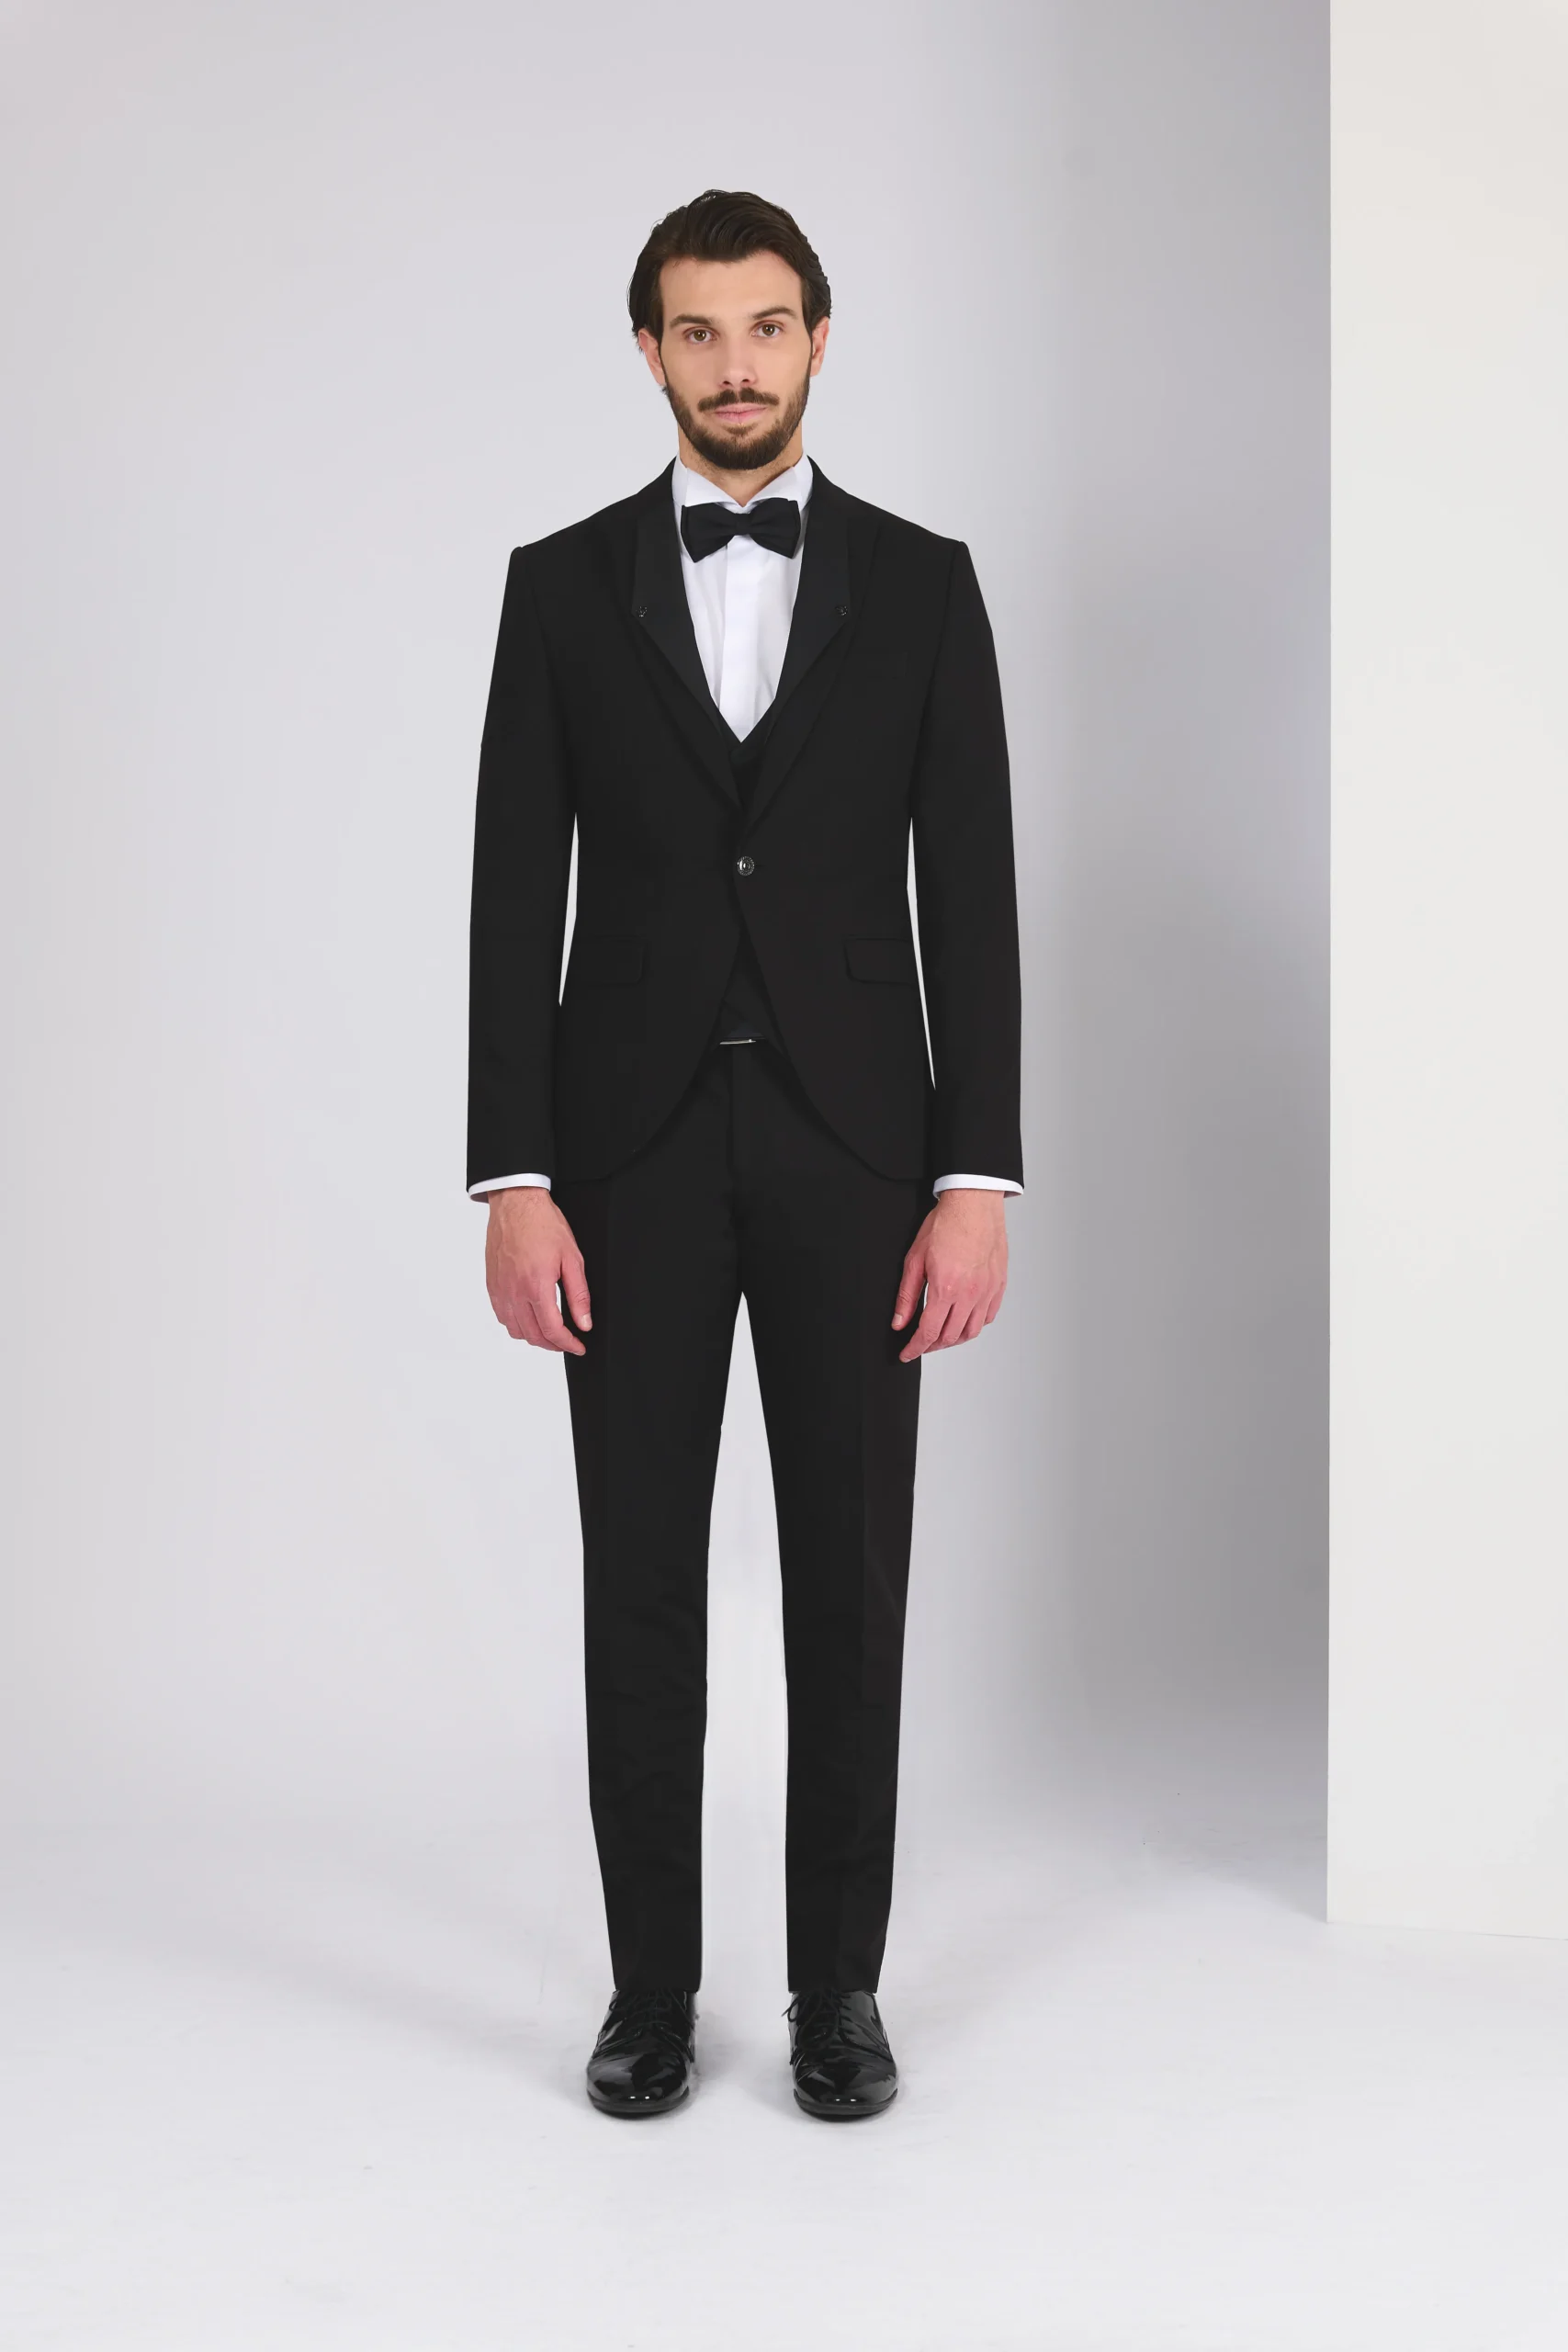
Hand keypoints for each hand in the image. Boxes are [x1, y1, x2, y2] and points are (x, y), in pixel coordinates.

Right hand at [483, 1188, 591, 1352]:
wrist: (516, 1204)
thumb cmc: (544, 1225)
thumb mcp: (572, 1259)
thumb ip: (579, 1295)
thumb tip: (584, 1322)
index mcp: (536, 1286)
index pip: (552, 1330)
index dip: (568, 1344)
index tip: (578, 1346)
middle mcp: (514, 1292)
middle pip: (532, 1335)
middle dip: (553, 1345)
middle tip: (568, 1341)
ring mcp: (500, 1289)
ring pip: (515, 1330)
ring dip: (534, 1336)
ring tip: (550, 1331)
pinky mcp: (491, 1284)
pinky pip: (502, 1316)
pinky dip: (517, 1324)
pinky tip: (529, 1317)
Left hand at [891, 1189, 1008, 1361]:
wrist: (974, 1203)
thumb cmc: (945, 1225)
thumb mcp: (915, 1259)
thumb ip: (907, 1295)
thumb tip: (899, 1322)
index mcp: (946, 1288)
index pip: (929, 1332)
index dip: (915, 1348)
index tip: (907, 1354)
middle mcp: (970, 1294)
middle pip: (951, 1336)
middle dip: (933, 1346)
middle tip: (921, 1344)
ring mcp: (987, 1291)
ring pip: (972, 1331)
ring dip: (954, 1340)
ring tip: (941, 1337)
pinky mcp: (999, 1285)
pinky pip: (988, 1317)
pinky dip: (975, 1326)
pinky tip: (964, 1322)